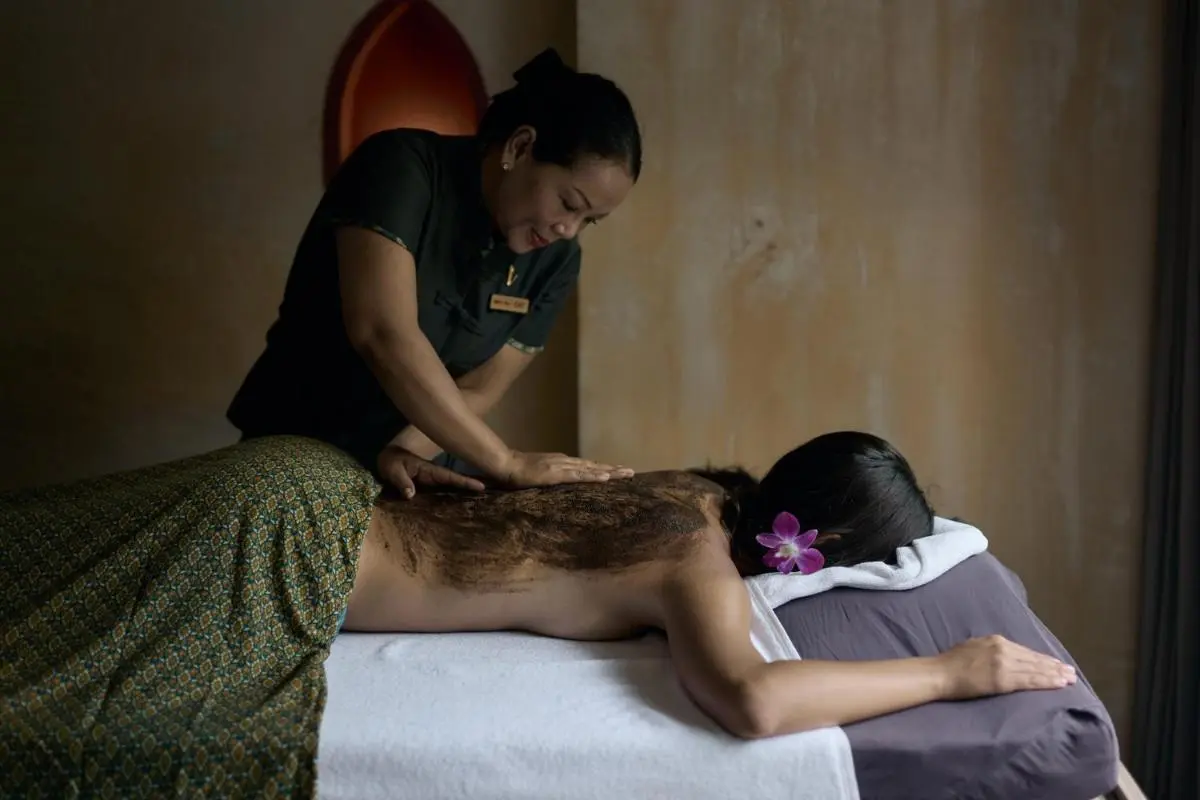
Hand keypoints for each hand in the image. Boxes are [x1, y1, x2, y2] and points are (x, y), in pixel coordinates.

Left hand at [377, 444, 486, 498]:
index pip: (451, 476)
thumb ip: (402, 481)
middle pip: (456, 483)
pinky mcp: (427, 489)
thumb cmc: (390, 462)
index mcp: (430, 470)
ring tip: (481, 505)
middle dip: (472, 488)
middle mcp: (434, 477)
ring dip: (463, 495)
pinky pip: (441, 495)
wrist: (386, 461)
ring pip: (451, 489)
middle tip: (491, 496)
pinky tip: (458, 509)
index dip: (465, 481)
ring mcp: (432, 483)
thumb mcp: (393, 470)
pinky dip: (450, 500)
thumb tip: (411, 495)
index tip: (482, 486)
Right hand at [501, 451, 634, 487]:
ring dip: (610, 471)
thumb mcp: (538, 474)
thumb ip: (549, 476)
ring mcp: (562, 466)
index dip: (603, 468)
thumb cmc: (518, 471)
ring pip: (591, 469)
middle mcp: (565, 461)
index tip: (618, 471)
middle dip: (613, 469)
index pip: (587, 466)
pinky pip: (579, 476)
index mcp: (562, 462)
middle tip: (631, 471)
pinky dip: (593, 477)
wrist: (506, 464)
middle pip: (594, 466)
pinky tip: (606, 478)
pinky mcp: (556, 474)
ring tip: (626, 473)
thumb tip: (556, 481)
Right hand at [936, 634, 1076, 699]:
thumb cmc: (951, 662)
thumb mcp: (973, 647)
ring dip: (1055, 675)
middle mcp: (1003, 649)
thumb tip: (1004, 656)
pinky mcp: (1003, 679)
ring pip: (1036, 670)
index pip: (1025, 651)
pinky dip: (1047, 682)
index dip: (1042, 659)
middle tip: (1071, 672)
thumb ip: (991, 650)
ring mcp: (1004, 663)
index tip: (1056, 664)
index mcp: (996, 641)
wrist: (940, 673)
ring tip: (1070, 679)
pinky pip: (1030, 681)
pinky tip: (1059, 684)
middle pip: (1034, 659)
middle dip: (1054, 666)